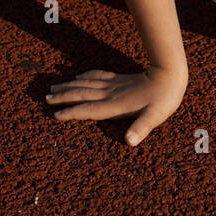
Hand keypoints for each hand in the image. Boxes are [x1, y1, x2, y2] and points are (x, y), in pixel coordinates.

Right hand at [45, 64, 187, 145]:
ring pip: (86, 83)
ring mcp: (114, 84)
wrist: (170, 74)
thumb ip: (141, 128)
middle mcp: (111, 93)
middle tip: (45, 98)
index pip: (88, 109)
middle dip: (63, 97)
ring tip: (54, 87)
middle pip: (82, 94)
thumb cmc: (163, 99)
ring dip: (69, 86)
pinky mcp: (120, 78)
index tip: (55, 114)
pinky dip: (85, 76)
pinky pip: (97, 76)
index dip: (71, 112)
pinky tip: (78, 76)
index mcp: (115, 105)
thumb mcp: (155, 117)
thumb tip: (130, 142)